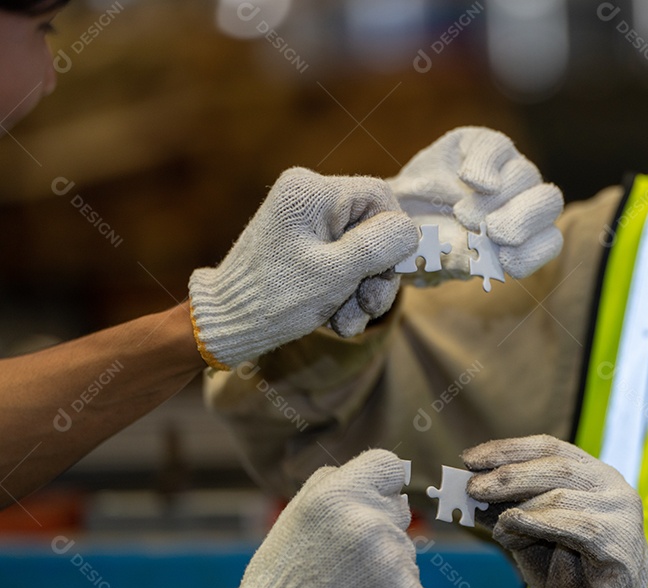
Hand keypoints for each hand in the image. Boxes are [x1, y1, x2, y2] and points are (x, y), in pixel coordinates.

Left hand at [189, 167, 418, 368]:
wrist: (225, 324)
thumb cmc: (275, 298)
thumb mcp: (336, 273)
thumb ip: (378, 246)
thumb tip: (410, 229)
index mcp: (312, 191)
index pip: (379, 197)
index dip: (395, 236)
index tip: (392, 273)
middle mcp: (307, 195)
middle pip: (371, 227)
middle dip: (375, 273)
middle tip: (369, 309)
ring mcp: (303, 219)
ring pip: (359, 249)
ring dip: (361, 290)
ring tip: (347, 323)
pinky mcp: (301, 241)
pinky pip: (340, 259)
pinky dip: (344, 290)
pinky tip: (336, 318)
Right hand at [223, 450, 432, 587]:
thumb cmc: (285, 573)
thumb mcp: (297, 514)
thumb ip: (334, 482)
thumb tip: (374, 473)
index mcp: (339, 496)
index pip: (389, 466)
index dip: (381, 483)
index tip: (371, 498)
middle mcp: (370, 523)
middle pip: (399, 509)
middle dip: (379, 526)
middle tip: (345, 553)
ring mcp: (392, 560)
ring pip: (404, 548)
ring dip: (385, 561)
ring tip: (349, 580)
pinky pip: (413, 581)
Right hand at [388, 126, 563, 283]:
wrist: (397, 214)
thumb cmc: (427, 242)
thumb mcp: (445, 259)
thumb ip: (467, 258)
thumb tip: (487, 255)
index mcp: (525, 236)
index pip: (550, 241)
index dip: (532, 251)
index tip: (502, 258)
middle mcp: (524, 199)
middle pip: (550, 201)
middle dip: (520, 219)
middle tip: (489, 230)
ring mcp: (507, 169)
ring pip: (525, 175)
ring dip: (495, 199)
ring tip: (462, 214)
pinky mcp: (484, 144)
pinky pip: (496, 147)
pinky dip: (485, 164)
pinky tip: (467, 179)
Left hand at [463, 435, 647, 587]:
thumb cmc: (568, 572)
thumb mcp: (529, 534)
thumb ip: (505, 509)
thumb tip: (467, 489)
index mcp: (591, 473)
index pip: (548, 447)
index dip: (507, 450)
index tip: (470, 458)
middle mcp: (611, 484)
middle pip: (555, 466)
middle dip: (508, 475)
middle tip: (472, 488)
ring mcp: (622, 511)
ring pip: (561, 495)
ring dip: (519, 510)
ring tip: (498, 530)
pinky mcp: (622, 542)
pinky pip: (577, 525)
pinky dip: (538, 523)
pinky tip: (512, 526)